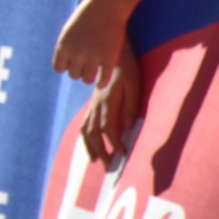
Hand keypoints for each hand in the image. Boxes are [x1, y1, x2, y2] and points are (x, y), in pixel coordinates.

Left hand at [53, 0, 129, 84]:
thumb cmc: (86, 17)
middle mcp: (76, 53)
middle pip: (73, 75)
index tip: (72, 63)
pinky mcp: (109, 59)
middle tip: (85, 66)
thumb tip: (65, 69)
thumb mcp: (69, 32)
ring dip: (89, 77)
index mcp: (63, 46)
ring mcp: (93, 57)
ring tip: (93, 72)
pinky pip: (103, 79)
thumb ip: (66, 49)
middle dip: (78, 71)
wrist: (106, 7)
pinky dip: (102, 82)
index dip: (66, 67)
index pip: (59, 68)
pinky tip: (102, 82)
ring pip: (87, 79)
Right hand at [81, 44, 140, 161]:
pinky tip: (90, 144)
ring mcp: (92, 104)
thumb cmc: (127, 68)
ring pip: (85, 129)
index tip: (123, 155)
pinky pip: (84, 123)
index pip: (108, 127)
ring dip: (90, 147)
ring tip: (95, 161)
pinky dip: (86, 137)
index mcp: (107, 100)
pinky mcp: (92, 103)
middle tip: (107, 167)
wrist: (109, 52)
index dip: (114, 143)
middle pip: (93, 132)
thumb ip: (131, 106)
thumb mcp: (134, 85)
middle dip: (99, 151)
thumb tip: (128, 126)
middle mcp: (96, 104)